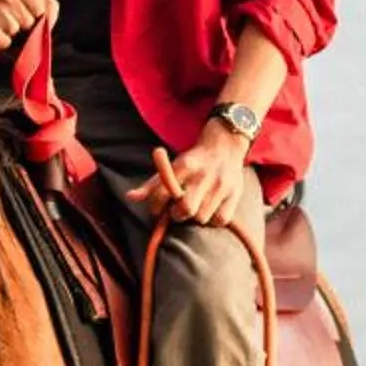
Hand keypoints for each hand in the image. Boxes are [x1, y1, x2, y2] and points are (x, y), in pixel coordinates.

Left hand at [133, 118, 251, 227]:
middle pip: (185, 209)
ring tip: (195, 208)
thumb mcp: (173, 165)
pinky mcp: (235, 193)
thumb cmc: (194, 161)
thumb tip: (130, 197)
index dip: (156, 206)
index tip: (157, 210)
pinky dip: (213, 220)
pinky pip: (220, 220)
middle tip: (177, 211)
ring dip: (195, 217)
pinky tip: (210, 210)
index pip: (163, 192)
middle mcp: (203, 174)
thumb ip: (152, 184)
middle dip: (177, 215)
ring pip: (202, 217)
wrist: (225, 145)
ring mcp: (220, 184)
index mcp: (184, 165)